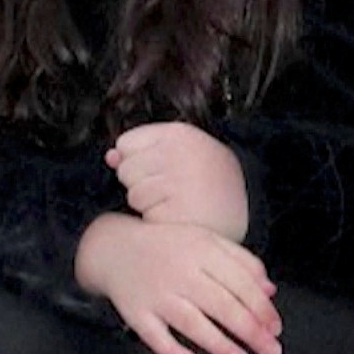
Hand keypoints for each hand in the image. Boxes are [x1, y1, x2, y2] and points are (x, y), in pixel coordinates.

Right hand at [74, 213, 282, 353]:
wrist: (115, 248)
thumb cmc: (171, 246)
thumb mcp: (208, 241)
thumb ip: (242, 261)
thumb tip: (270, 290)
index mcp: (203, 250)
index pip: (239, 282)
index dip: (261, 307)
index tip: (276, 328)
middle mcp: (181, 272)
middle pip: (221, 304)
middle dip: (250, 330)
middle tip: (271, 350)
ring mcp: (157, 294)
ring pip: (191, 323)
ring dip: (219, 344)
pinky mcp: (135, 313)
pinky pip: (154, 336)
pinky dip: (172, 351)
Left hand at [108, 121, 249, 241]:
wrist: (244, 213)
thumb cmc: (207, 183)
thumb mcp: (181, 155)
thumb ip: (144, 150)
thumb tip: (110, 155)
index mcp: (180, 133)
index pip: (127, 142)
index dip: (139, 159)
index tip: (161, 169)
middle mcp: (179, 151)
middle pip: (125, 167)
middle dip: (140, 181)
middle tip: (171, 190)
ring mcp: (177, 179)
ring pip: (132, 192)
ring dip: (146, 203)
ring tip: (175, 203)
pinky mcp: (175, 207)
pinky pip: (142, 212)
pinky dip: (154, 220)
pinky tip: (176, 217)